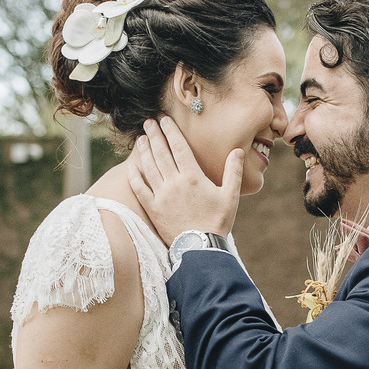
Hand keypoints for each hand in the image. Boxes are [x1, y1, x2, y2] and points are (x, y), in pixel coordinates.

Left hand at [128, 118, 243, 245]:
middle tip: (148, 122)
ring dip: (143, 151)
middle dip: (154, 135)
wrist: (201, 248)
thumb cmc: (217, 222)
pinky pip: (140, 189)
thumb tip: (237, 150)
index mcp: (192, 177)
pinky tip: (131, 167)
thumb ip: (233, 171)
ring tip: (140, 139)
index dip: (170, 131)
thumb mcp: (230, 196)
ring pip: (148, 167)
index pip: (178, 147)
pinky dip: (134, 176)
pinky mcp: (152, 209)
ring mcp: (161, 196)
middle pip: (160, 153)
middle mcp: (174, 183)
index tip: (164, 120)